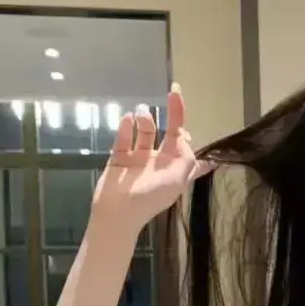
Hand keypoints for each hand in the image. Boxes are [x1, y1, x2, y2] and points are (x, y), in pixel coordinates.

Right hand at [92, 84, 212, 230]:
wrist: (118, 213)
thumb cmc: (151, 198)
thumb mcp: (177, 180)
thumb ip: (185, 159)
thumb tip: (186, 140)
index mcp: (176, 167)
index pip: (185, 142)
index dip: (187, 125)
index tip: (185, 105)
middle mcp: (160, 160)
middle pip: (169, 132)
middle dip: (173, 114)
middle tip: (174, 93)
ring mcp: (139, 158)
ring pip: (146, 131)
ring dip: (146, 119)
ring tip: (141, 113)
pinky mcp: (120, 157)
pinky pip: (124, 137)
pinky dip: (125, 126)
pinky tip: (127, 119)